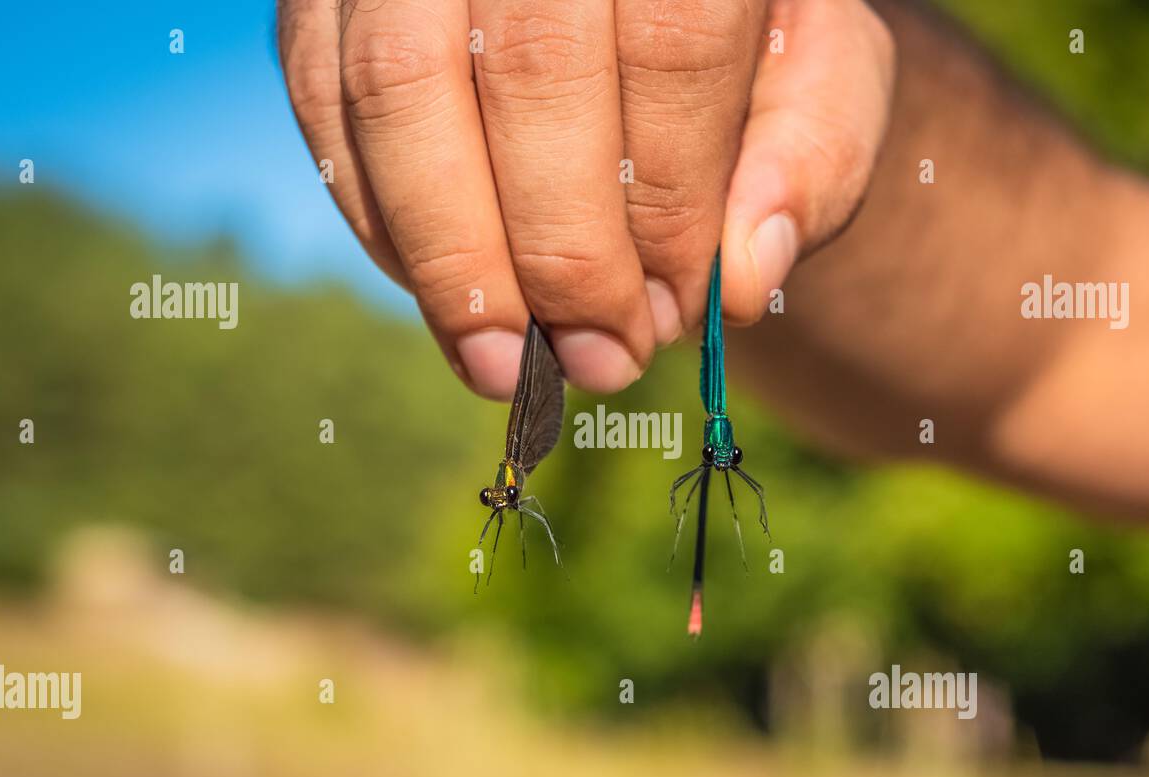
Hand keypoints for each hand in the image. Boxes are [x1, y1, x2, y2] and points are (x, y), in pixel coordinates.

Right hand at [278, 0, 893, 397]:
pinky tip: (451, 300)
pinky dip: (384, 225)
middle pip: (531, 66)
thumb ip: (806, 166)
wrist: (638, 4)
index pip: (672, 46)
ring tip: (506, 367)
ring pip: (400, 88)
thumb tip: (741, 283)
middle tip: (598, 360)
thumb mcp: (821, 81)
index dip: (668, 201)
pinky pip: (327, 109)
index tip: (672, 312)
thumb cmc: (744, 40)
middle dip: (564, 248)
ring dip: (454, 259)